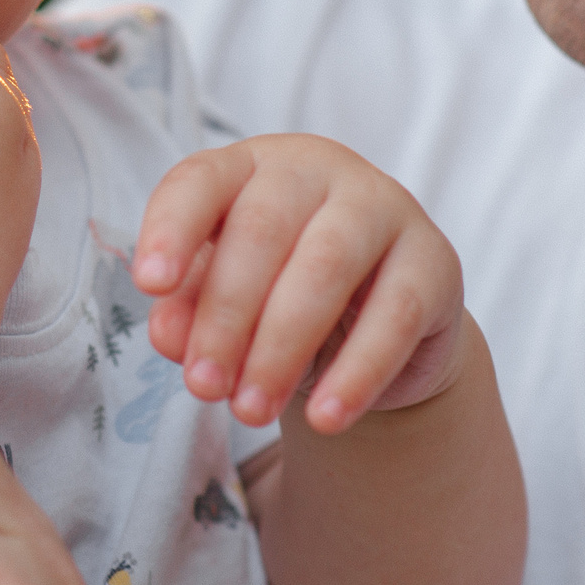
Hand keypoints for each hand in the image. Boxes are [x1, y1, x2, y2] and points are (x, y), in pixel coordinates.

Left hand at [132, 134, 466, 433]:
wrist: (383, 328)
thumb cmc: (283, 295)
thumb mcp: (229, 301)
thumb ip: (193, 309)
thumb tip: (168, 335)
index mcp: (251, 166)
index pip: (200, 181)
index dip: (172, 230)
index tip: (150, 286)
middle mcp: (317, 169)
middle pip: (261, 231)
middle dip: (225, 316)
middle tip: (203, 388)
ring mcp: (383, 206)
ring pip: (325, 267)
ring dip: (280, 348)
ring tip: (249, 411)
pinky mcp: (435, 260)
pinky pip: (395, 315)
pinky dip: (356, 373)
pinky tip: (325, 418)